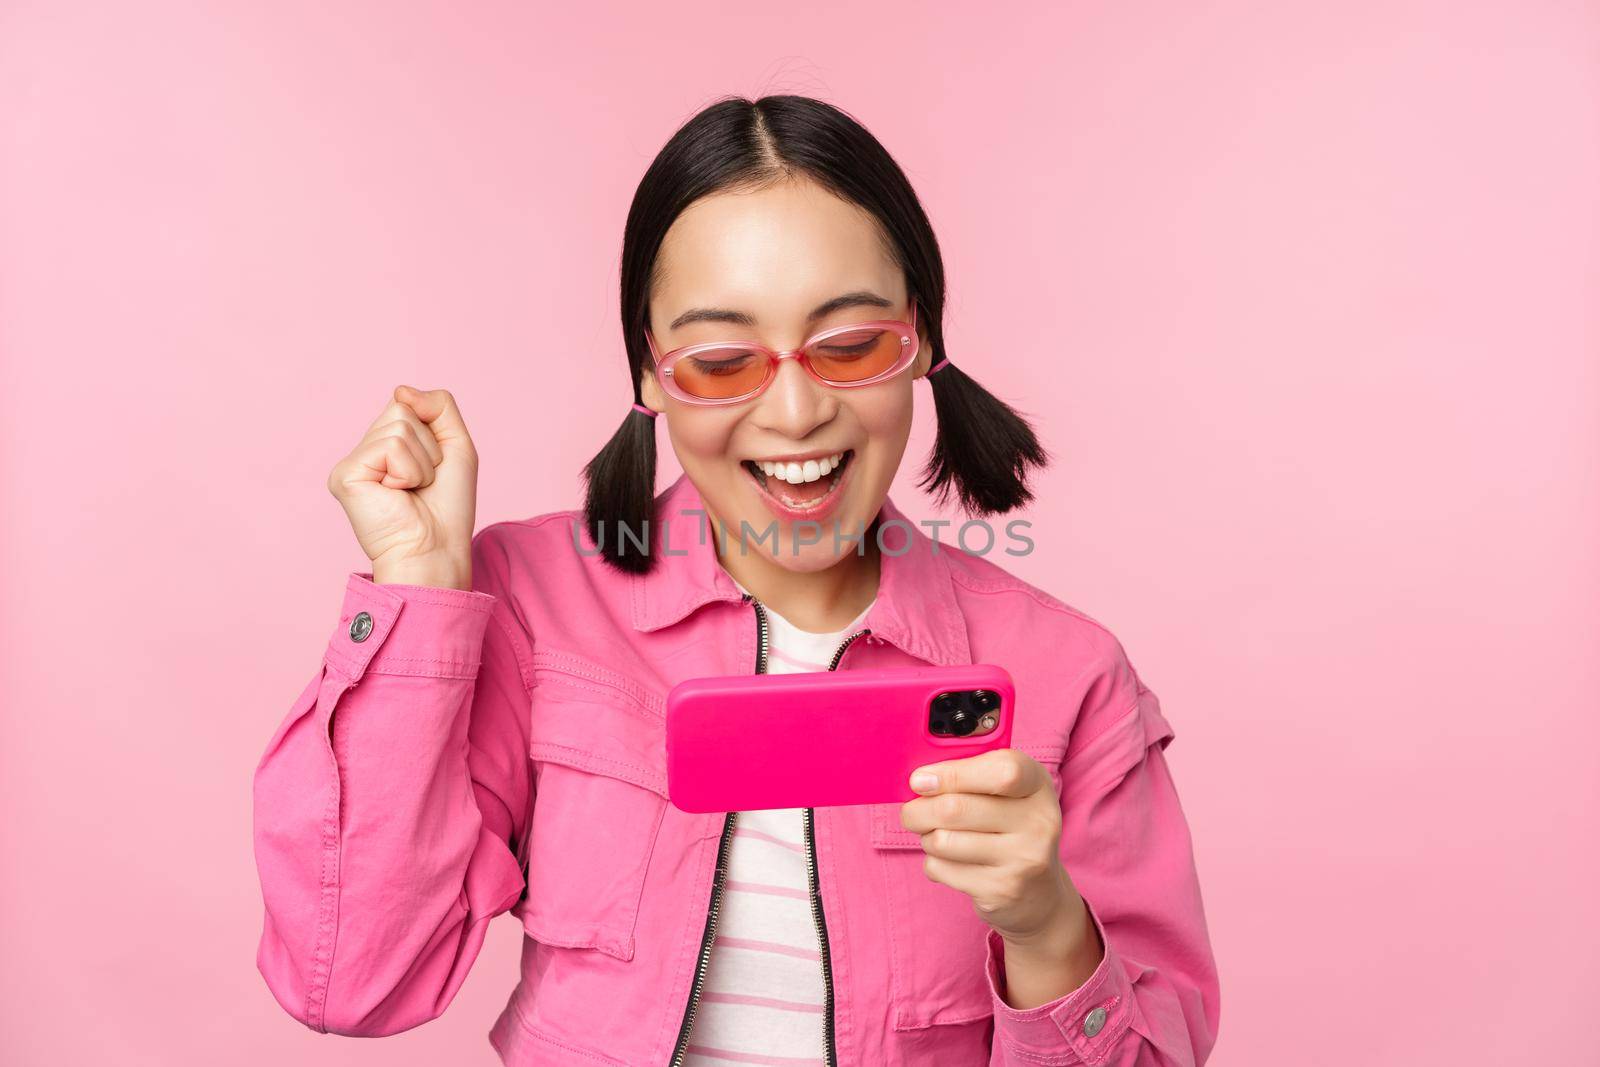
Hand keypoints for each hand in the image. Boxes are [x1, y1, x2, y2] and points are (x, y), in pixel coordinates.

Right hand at [326, 385, 478, 588]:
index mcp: (386, 443)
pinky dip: (408, 471)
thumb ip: (439, 405)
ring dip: (421, 462)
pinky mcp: (345, 474)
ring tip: (410, 490)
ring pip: (399, 427)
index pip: (407, 403)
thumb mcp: (456, 444)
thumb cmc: (447, 506)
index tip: (434, 468)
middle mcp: (365, 450)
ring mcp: (352, 461)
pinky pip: (390, 446)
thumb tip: (401, 390)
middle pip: (402, 410)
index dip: (433, 433)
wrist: (436, 548)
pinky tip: (396, 494)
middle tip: (422, 482)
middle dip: (428, 447)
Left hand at [899, 747, 1088, 946]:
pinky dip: (934, 864)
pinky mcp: (1001, 891)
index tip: (920, 781)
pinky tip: (951, 863)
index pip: (1003, 770)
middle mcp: (1039, 822)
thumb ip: (970, 774)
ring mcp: (1023, 859)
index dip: (953, 773)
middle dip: (919, 810)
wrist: (1040, 895)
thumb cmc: (1009, 827)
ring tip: (937, 838)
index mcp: (1037, 785)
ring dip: (926, 838)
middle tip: (911, 813)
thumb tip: (921, 781)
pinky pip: (942, 869)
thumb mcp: (1006, 791)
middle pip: (956, 809)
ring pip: (942, 841)